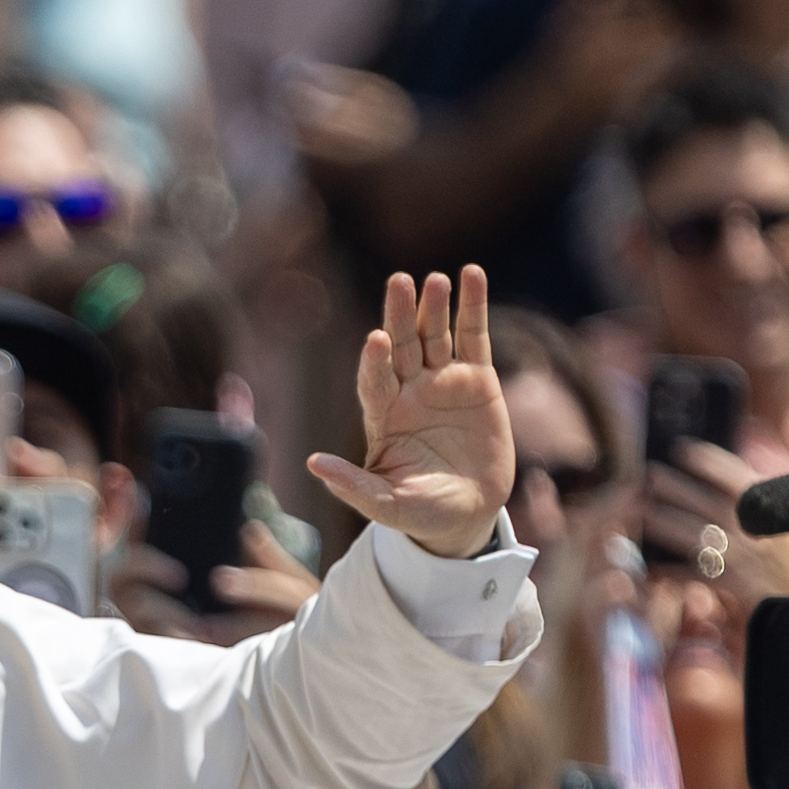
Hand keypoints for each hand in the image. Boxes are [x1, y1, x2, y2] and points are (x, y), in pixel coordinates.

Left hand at [308, 267, 516, 552]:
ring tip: (437, 281)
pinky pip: (473, 336)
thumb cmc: (420, 511)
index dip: (375, 362)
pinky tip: (473, 275)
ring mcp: (442, 382)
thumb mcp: (386, 505)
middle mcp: (409, 391)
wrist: (467, 513)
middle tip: (400, 282)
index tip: (376, 341)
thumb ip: (353, 486)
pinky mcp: (476, 379)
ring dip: (435, 307)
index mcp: (383, 416)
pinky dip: (473, 306)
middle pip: (402, 346)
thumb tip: (312, 464)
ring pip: (435, 336)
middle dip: (400, 316)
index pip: (374, 381)